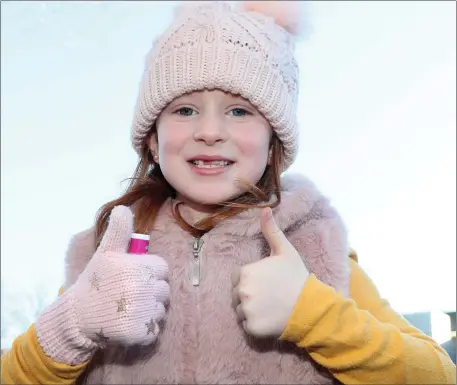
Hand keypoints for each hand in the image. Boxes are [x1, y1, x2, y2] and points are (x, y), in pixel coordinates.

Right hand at [36, 206, 169, 364]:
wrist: (77, 317)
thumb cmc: (94, 282)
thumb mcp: (106, 253)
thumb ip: (119, 232)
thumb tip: (123, 207)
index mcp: (139, 267)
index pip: (162, 268)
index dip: (150, 272)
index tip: (133, 277)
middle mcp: (144, 289)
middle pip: (164, 290)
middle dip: (151, 292)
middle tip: (128, 295)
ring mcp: (143, 312)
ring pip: (161, 309)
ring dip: (149, 311)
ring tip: (127, 309)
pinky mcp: (142, 333)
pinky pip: (155, 329)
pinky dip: (145, 329)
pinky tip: (129, 324)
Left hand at [231, 207, 309, 337]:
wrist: (310, 306)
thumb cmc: (296, 277)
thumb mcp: (285, 250)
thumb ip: (271, 230)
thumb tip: (264, 208)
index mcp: (245, 272)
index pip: (238, 277)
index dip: (251, 280)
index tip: (266, 282)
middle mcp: (241, 291)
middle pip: (237, 294)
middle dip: (249, 295)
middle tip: (269, 295)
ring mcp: (245, 311)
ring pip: (240, 311)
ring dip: (251, 310)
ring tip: (270, 307)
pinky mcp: (251, 328)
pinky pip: (247, 326)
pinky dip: (255, 325)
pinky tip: (270, 318)